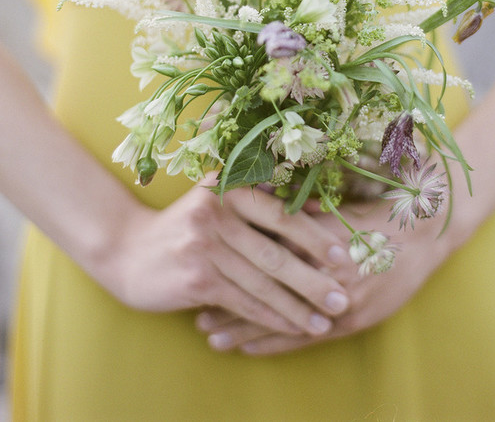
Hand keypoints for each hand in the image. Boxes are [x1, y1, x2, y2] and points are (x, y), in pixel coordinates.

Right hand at [103, 174, 352, 336]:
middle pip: (276, 252)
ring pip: (263, 282)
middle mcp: (217, 213)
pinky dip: (271, 317)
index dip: (315, 236)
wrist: (128, 249)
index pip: (281, 215)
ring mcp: (204, 246)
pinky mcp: (196, 277)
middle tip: (343, 296)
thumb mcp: (219, 202)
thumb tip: (317, 208)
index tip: (342, 256)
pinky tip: (292, 327)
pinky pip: (243, 302)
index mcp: (229, 189)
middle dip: (314, 279)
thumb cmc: (187, 225)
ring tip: (325, 321)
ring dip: (298, 306)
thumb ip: (263, 201)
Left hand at [196, 197, 452, 353]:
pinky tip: (248, 349)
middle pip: (266, 291)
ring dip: (245, 330)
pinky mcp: (351, 321)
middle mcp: (325, 274)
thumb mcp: (337, 199)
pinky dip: (275, 343)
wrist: (426, 231)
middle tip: (195, 312)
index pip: (265, 255)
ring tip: (210, 336)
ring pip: (280, 320)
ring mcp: (338, 302)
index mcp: (319, 239)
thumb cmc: (379, 207)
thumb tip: (252, 191)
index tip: (203, 270)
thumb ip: (296, 204)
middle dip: (229, 304)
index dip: (232, 265)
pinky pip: (305, 337)